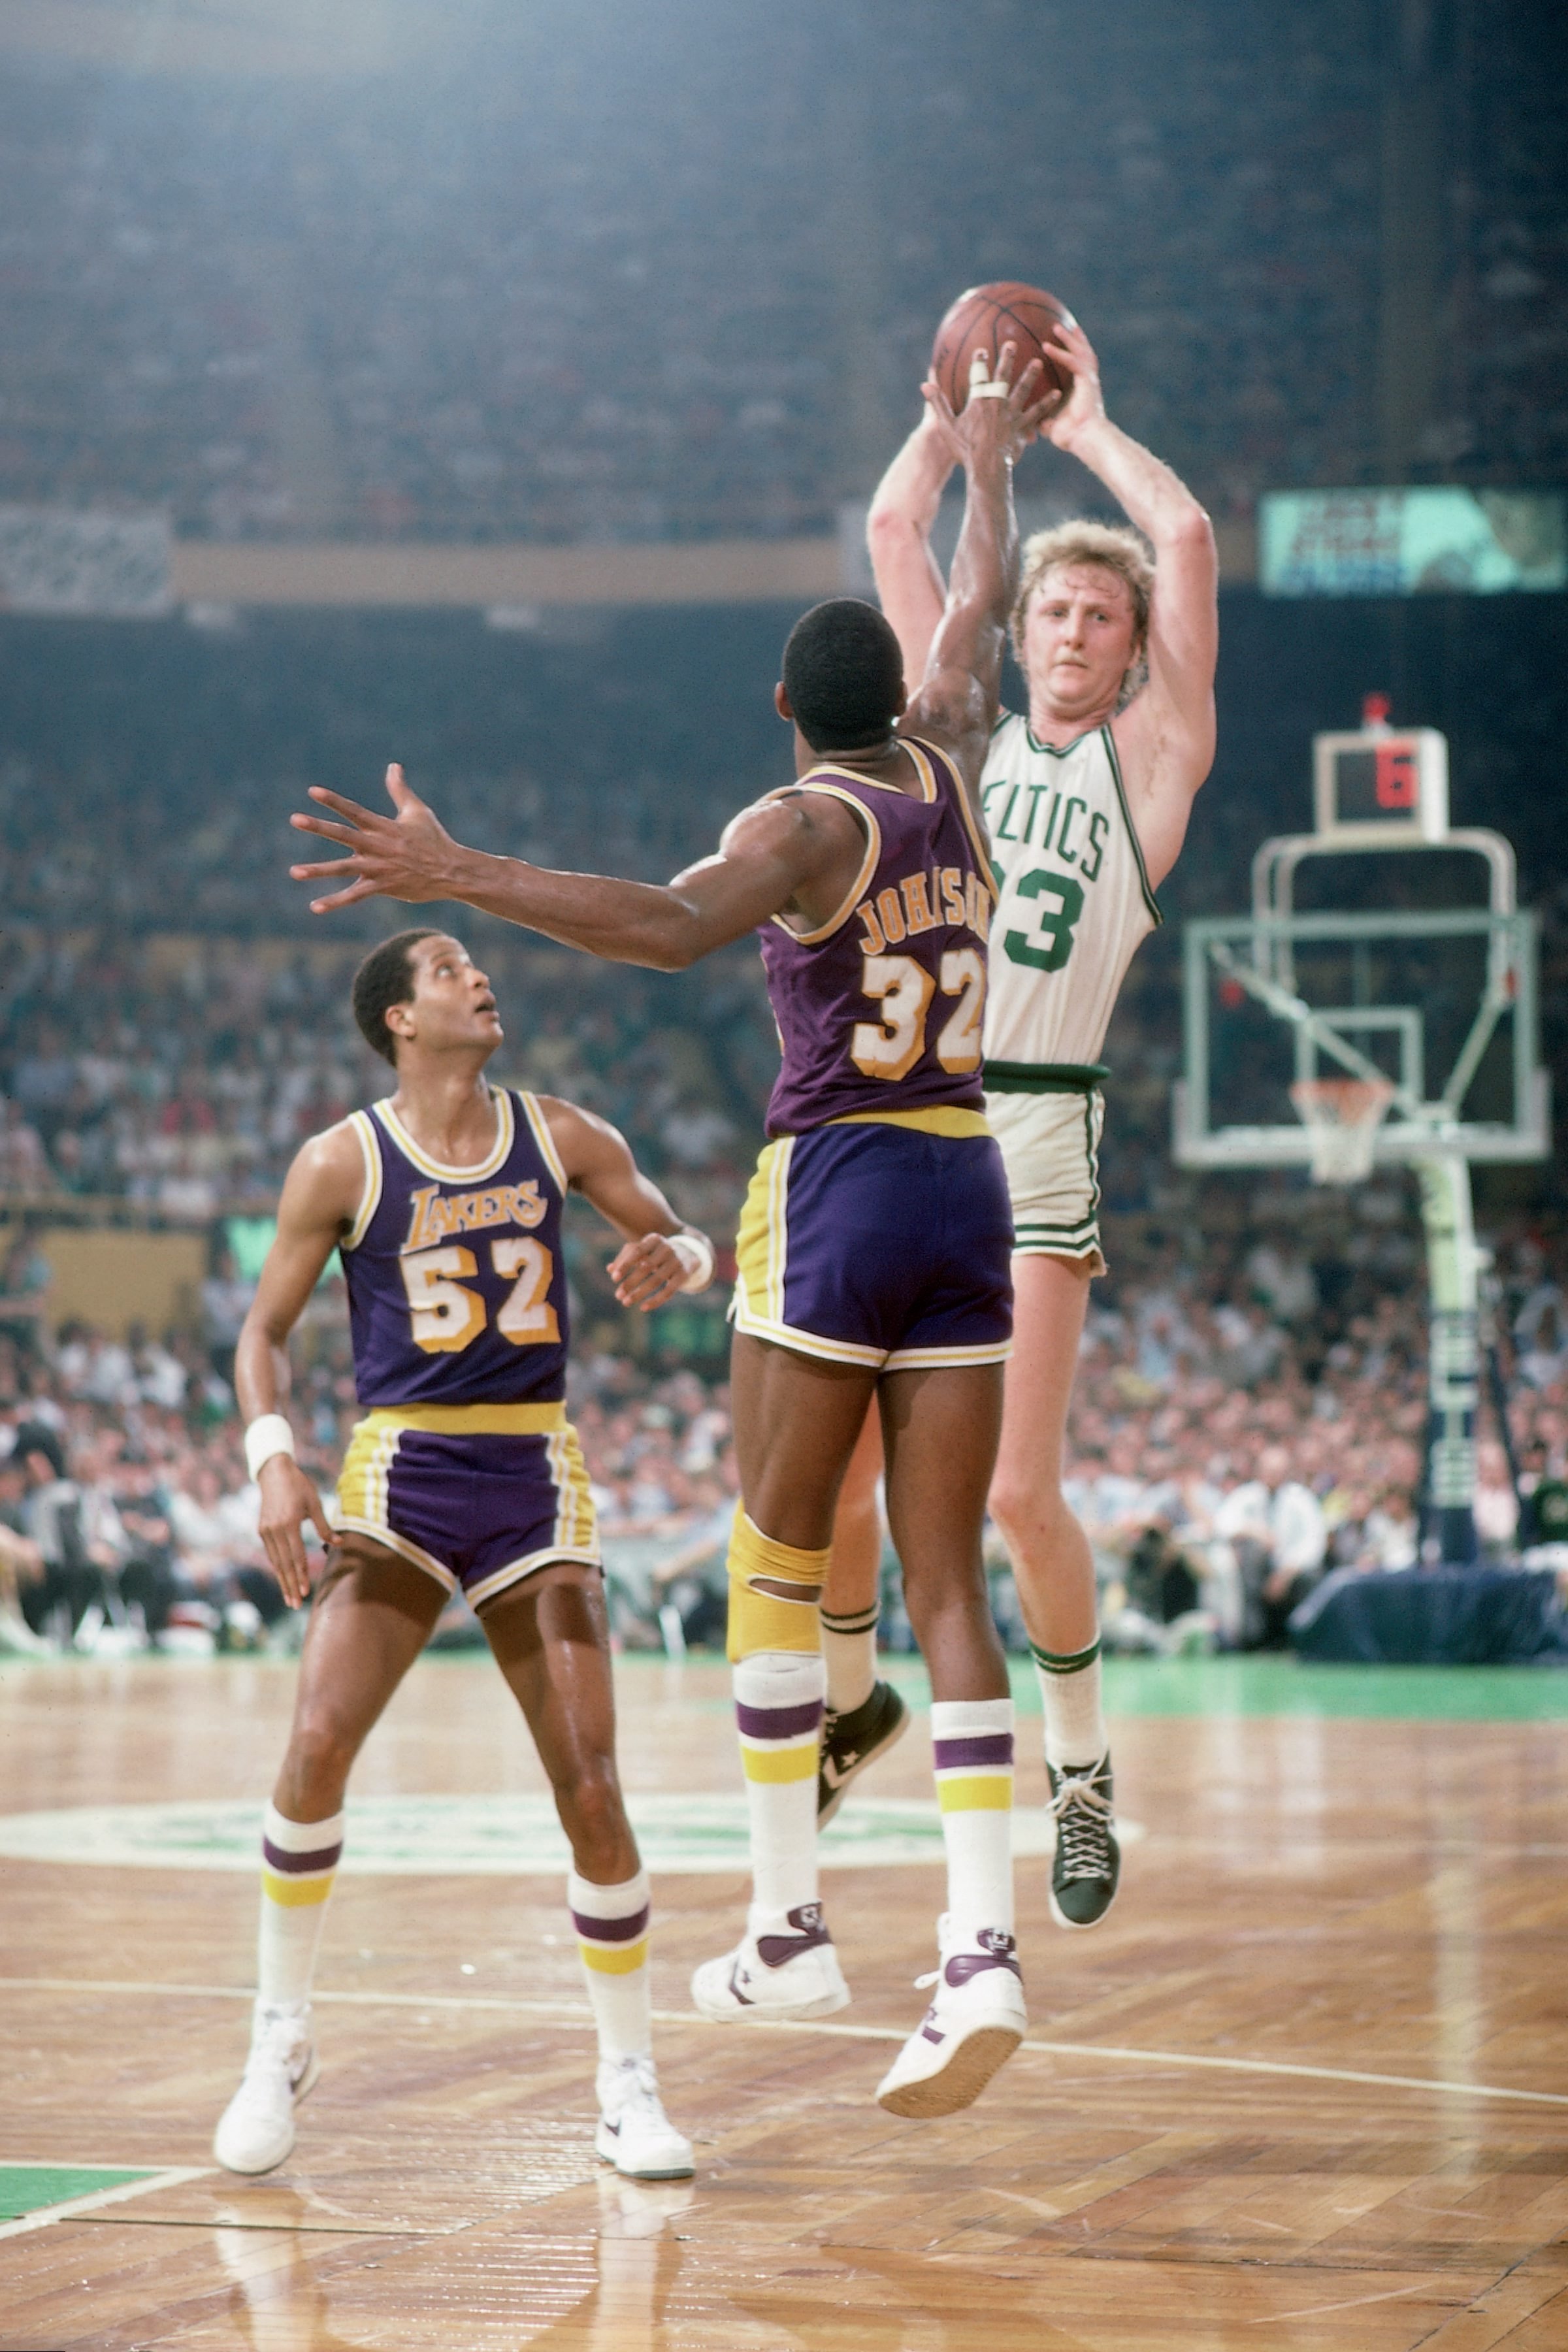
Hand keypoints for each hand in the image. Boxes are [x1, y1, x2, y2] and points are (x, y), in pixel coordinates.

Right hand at [256, 1454, 337, 1609]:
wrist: (274, 1473)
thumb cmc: (299, 1486)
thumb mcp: (315, 1503)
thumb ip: (325, 1526)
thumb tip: (339, 1544)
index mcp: (289, 1523)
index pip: (296, 1556)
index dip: (302, 1575)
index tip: (306, 1592)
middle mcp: (275, 1530)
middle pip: (284, 1564)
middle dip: (290, 1585)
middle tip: (295, 1604)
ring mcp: (266, 1530)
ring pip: (276, 1561)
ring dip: (283, 1580)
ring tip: (289, 1597)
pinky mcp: (262, 1529)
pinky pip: (271, 1553)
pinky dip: (278, 1567)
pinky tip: (283, 1577)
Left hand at [289, 764, 466, 913]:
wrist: (452, 871)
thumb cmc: (434, 839)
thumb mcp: (417, 811)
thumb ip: (399, 790)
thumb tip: (393, 766)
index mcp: (383, 826)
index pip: (354, 811)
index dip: (334, 801)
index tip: (312, 792)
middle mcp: (377, 845)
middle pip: (343, 834)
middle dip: (319, 826)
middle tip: (295, 819)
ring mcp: (379, 867)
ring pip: (344, 868)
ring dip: (318, 870)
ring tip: (294, 871)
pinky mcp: (383, 886)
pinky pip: (355, 896)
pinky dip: (335, 902)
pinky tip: (315, 907)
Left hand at [608, 1233, 692, 1311]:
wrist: (689, 1252)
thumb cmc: (657, 1251)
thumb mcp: (643, 1249)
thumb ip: (625, 1257)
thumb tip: (610, 1269)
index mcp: (654, 1239)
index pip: (636, 1251)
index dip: (625, 1264)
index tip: (614, 1278)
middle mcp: (667, 1248)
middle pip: (646, 1267)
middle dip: (630, 1282)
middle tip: (618, 1295)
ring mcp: (677, 1261)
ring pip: (656, 1280)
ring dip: (639, 1293)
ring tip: (625, 1302)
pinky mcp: (684, 1274)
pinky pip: (669, 1290)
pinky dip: (656, 1300)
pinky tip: (643, 1307)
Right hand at [920, 340, 1056, 469]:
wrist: (986, 468)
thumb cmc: (965, 449)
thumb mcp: (947, 426)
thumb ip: (938, 403)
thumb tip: (925, 385)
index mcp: (978, 401)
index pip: (978, 376)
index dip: (979, 362)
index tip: (981, 350)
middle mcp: (997, 403)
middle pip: (1002, 376)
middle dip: (1007, 358)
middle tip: (1012, 344)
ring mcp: (1011, 414)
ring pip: (1022, 389)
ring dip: (1030, 375)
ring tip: (1038, 362)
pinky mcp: (1022, 427)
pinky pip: (1036, 412)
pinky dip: (1047, 403)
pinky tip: (1057, 393)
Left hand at [1039, 316, 1106, 453]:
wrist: (1086, 439)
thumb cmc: (1072, 437)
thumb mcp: (1053, 425)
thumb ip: (1045, 420)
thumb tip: (1034, 424)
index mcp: (1082, 389)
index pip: (1078, 365)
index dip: (1072, 353)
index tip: (1064, 344)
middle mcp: (1088, 381)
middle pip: (1083, 353)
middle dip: (1074, 339)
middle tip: (1064, 326)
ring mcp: (1089, 380)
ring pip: (1080, 352)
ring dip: (1068, 339)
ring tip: (1056, 327)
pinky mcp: (1088, 381)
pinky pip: (1073, 362)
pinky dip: (1060, 354)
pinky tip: (1047, 347)